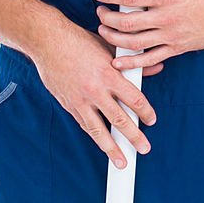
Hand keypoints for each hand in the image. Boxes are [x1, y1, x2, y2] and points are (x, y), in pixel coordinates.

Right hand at [30, 11, 160, 168]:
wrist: (48, 41)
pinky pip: (84, 124)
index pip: (134, 98)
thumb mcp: (110, 48)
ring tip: (122, 162)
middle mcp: (96, 89)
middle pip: (119, 119)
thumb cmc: (80, 41)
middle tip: (144, 148)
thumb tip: (155, 68)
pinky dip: (95, 136)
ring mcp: (81, 99)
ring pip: (99, 130)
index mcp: (109, 73)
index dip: (145, 112)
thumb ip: (132, 62)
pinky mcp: (69, 104)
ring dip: (112, 148)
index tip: (152, 121)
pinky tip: (102, 145)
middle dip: (134, 136)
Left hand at [93, 0, 203, 69]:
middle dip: (108, 18)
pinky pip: (150, 59)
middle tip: (100, 12)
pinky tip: (119, 60)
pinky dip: (132, 62)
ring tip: (104, 31)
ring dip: (114, 39)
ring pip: (135, 43)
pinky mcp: (176, 49)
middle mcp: (167, 18)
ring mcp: (171, 36)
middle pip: (128, 22)